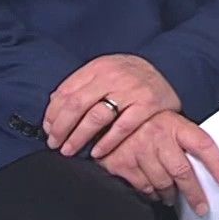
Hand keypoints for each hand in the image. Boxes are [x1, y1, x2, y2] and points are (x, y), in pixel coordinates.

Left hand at [45, 54, 180, 157]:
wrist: (171, 71)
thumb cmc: (131, 77)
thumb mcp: (106, 72)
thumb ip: (82, 85)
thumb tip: (53, 103)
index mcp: (99, 67)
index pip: (67, 91)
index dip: (53, 114)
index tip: (48, 129)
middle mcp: (114, 75)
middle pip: (77, 105)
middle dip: (61, 128)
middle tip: (54, 143)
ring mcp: (132, 90)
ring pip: (96, 117)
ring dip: (78, 137)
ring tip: (69, 150)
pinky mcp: (148, 105)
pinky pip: (122, 128)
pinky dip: (106, 142)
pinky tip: (96, 152)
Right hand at [95, 111, 218, 214]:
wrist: (107, 115)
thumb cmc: (144, 120)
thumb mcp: (167, 120)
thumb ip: (183, 138)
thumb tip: (205, 163)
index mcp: (174, 124)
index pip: (203, 145)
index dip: (217, 165)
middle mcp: (158, 137)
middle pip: (183, 172)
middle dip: (195, 194)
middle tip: (201, 206)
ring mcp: (139, 150)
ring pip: (163, 183)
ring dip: (170, 194)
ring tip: (172, 197)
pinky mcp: (122, 163)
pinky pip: (143, 187)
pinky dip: (151, 193)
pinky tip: (154, 191)